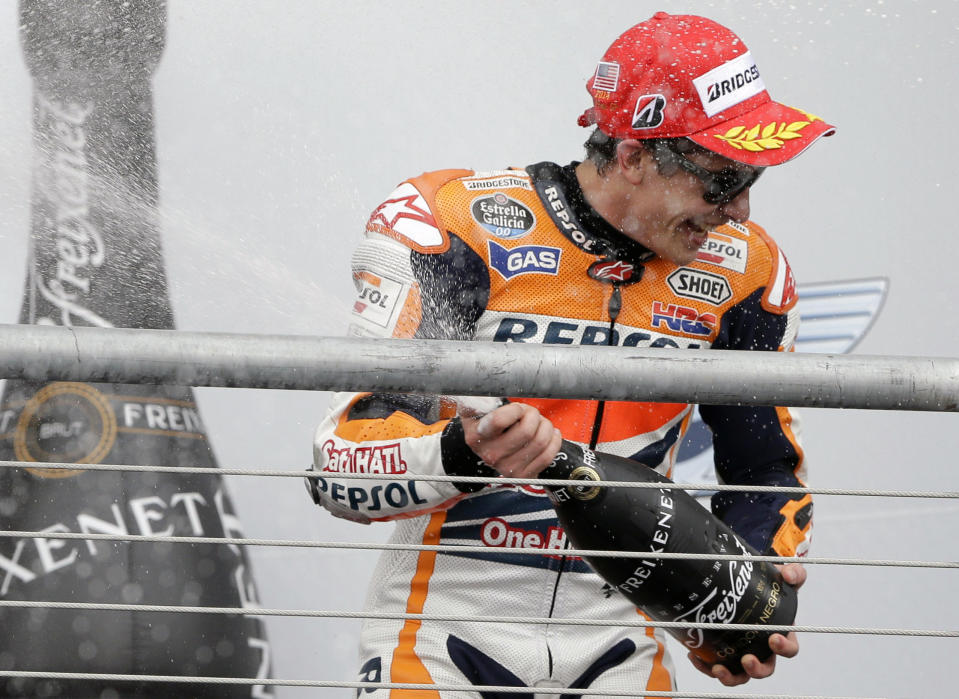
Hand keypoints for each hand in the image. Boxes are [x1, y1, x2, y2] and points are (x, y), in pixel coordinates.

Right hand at [459, 402, 561, 479]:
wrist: (491, 448)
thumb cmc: (487, 423)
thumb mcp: (475, 409)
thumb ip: (475, 399)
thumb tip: (480, 396)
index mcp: (476, 436)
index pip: (499, 420)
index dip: (515, 410)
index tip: (517, 408)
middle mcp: (490, 454)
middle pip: (526, 430)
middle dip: (533, 415)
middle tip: (530, 413)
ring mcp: (507, 467)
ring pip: (540, 441)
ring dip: (545, 426)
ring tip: (539, 423)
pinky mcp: (524, 475)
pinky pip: (548, 456)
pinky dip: (554, 441)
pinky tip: (550, 434)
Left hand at [687, 563, 805, 685]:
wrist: (741, 581)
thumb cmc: (766, 584)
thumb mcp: (783, 575)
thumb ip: (794, 572)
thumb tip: (790, 576)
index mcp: (780, 632)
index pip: (789, 648)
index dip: (784, 648)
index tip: (773, 638)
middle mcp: (762, 647)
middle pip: (765, 668)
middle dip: (757, 669)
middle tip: (747, 659)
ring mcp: (742, 650)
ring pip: (740, 674)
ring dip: (731, 677)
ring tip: (718, 668)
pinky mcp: (722, 650)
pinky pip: (716, 666)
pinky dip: (706, 666)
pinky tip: (695, 656)